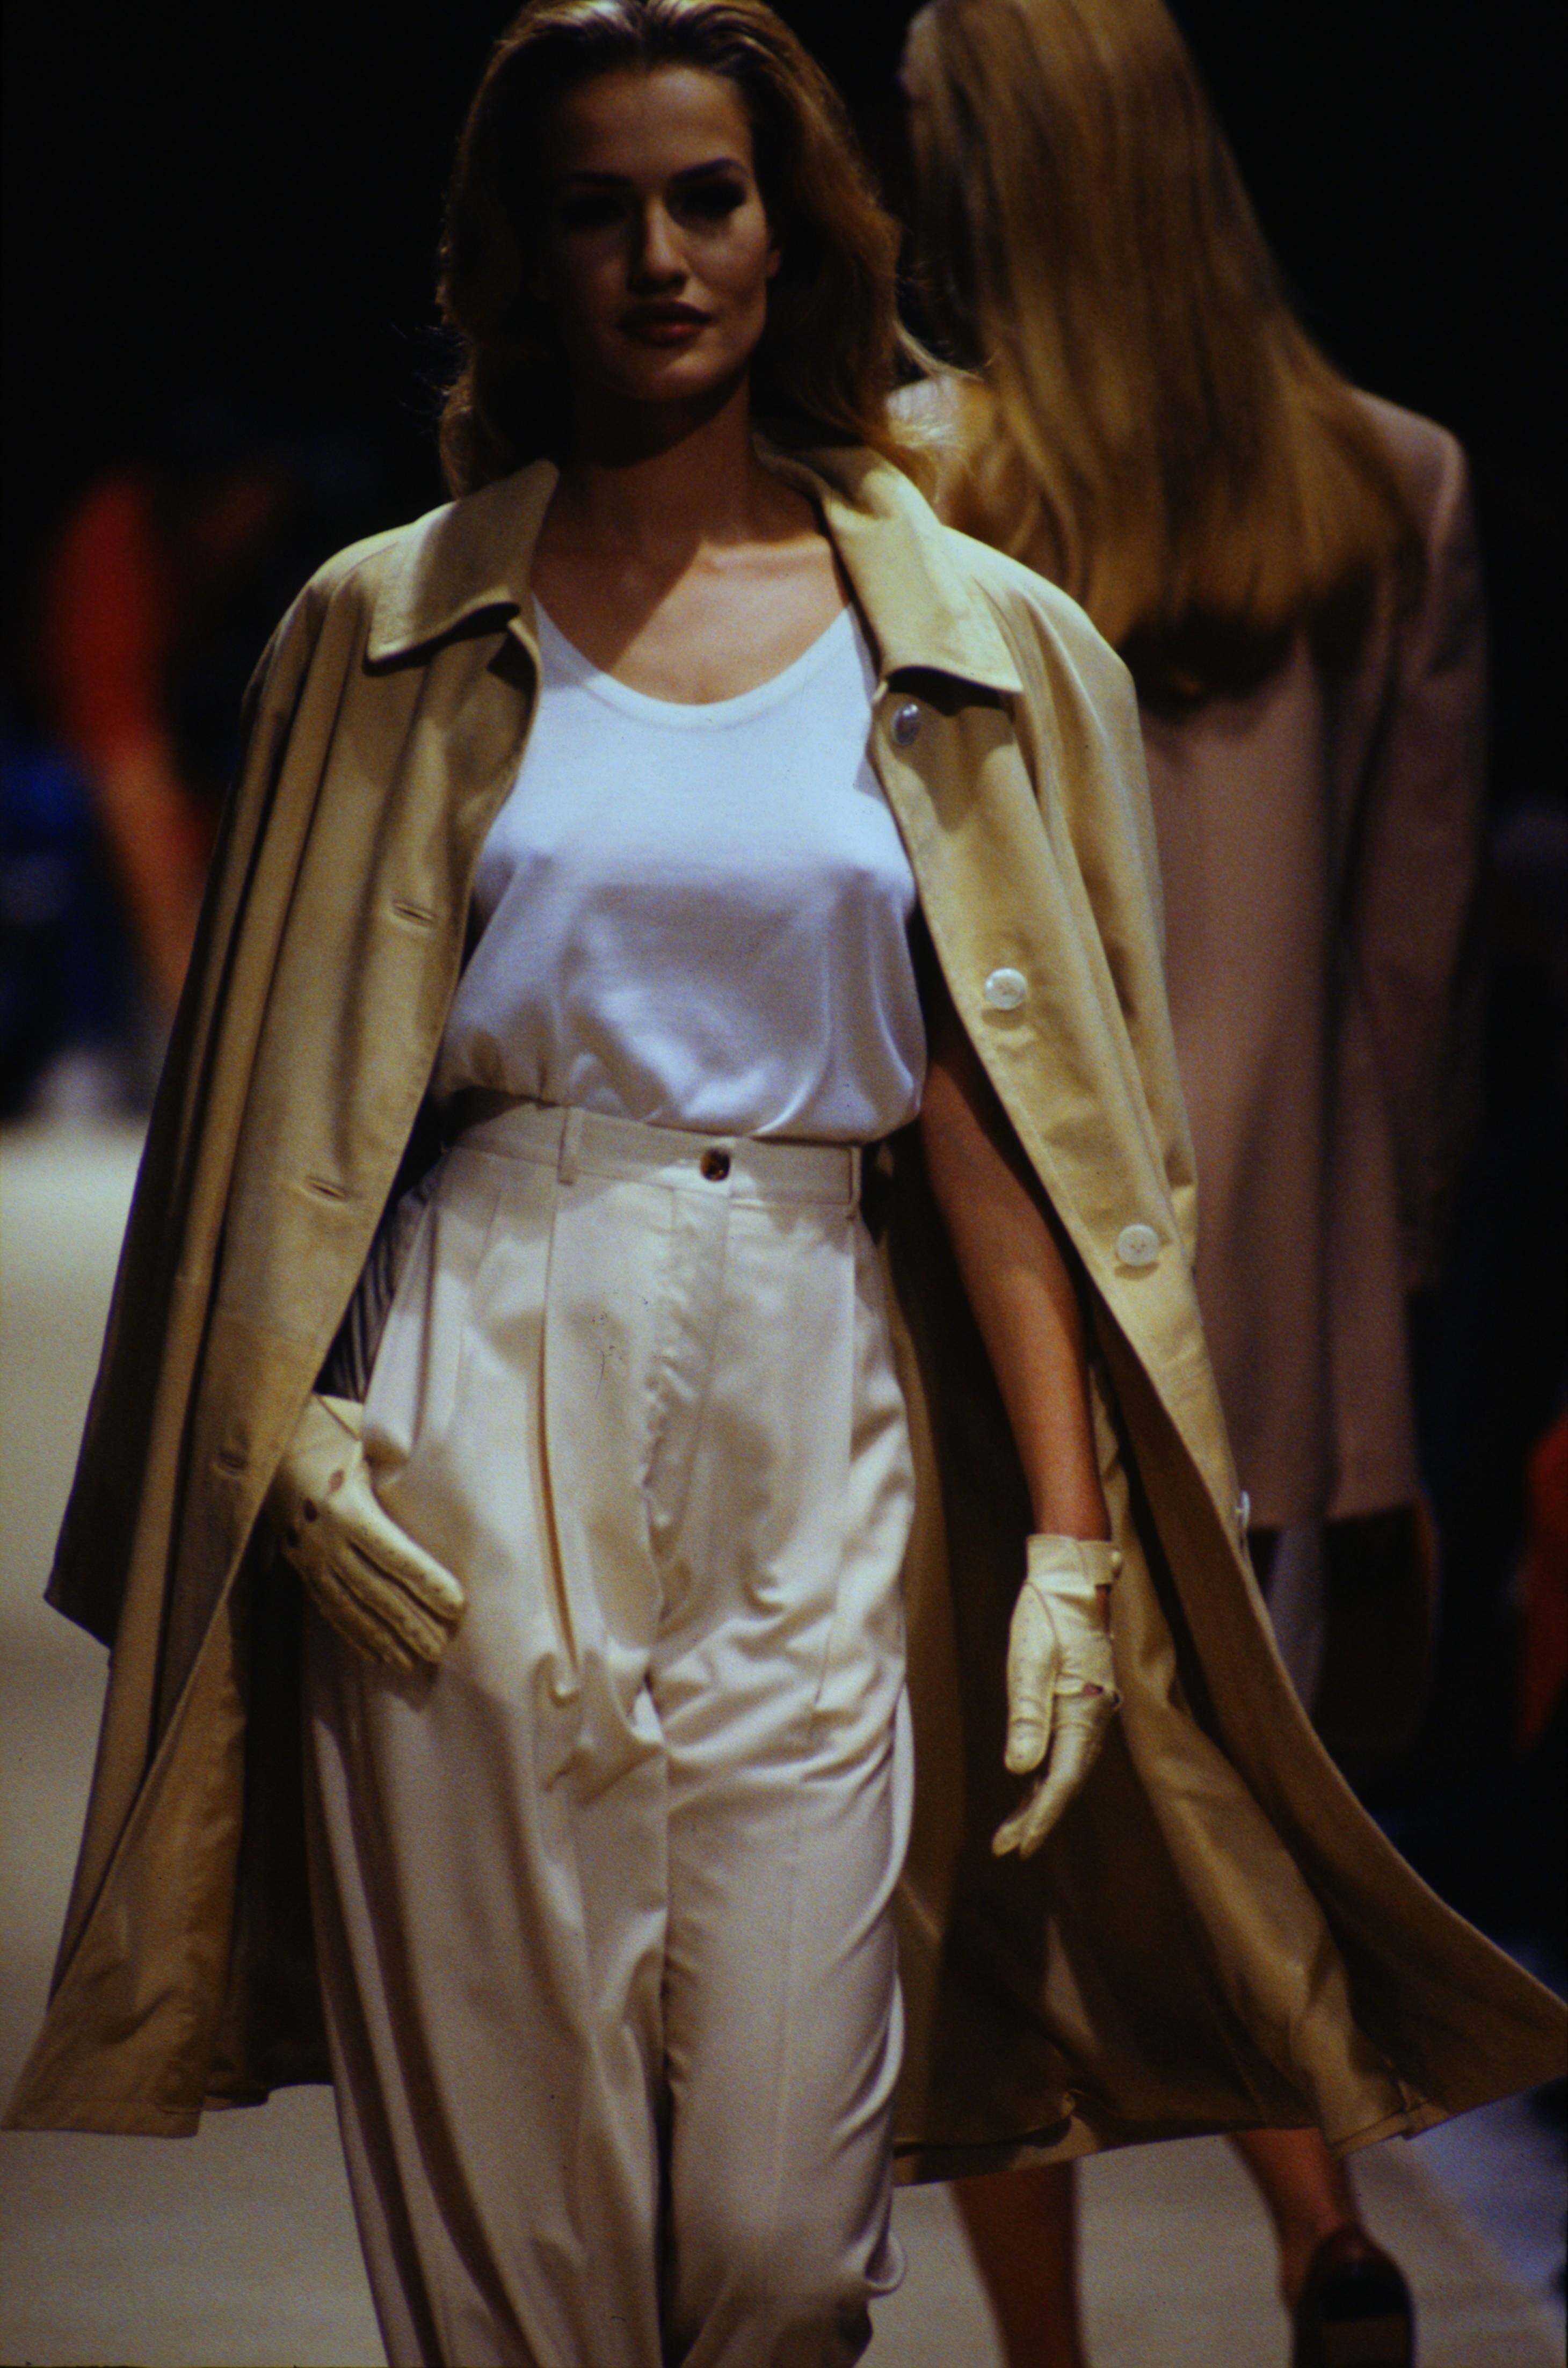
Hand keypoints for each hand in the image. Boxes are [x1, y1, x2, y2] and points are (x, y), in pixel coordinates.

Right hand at [266, 1394, 464, 1673]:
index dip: (427, 1584)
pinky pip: (330, 1608)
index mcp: (346, 1506)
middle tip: (443, 1648)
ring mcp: (309, 1557)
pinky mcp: (300, 1565)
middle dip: (411, 1622)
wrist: (269, 1440)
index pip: (395, 1555)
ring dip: (386, 1637)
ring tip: (417, 1660)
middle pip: (376, 1591)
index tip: (457, 1605)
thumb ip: (397, 1457)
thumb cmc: (329, 1430)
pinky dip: (355, 1634)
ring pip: (352, 1607)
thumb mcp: (365, 1435)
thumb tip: (445, 1461)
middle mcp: (325, 1539)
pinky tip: (378, 1653)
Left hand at [993, 1534, 1120, 1857]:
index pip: (1063, 1779)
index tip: (1020, 1845)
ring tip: (1011, 1832)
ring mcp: (1087, 1714)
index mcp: (1084, 1712)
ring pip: (1065, 1770)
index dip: (1042, 1815)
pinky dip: (1045, 1776)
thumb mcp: (1030, 1660)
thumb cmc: (1047, 1616)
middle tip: (1006, 1847)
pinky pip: (1064, 1751)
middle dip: (1037, 1817)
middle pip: (1066, 1782)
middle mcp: (1092, 1720)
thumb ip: (1027, 1714)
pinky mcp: (1078, 1705)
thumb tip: (1019, 1769)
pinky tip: (1028, 1788)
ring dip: (1040, 1801)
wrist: (1071, 1582)